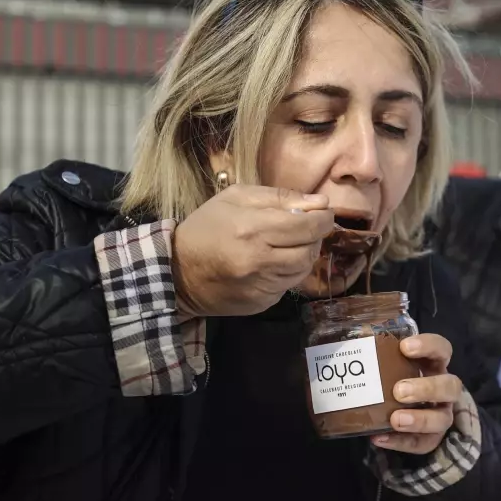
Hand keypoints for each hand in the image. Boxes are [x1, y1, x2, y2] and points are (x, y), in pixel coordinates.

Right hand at [171, 185, 333, 316]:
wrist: (177, 272)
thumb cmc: (206, 227)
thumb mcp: (236, 198)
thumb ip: (280, 197)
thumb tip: (320, 204)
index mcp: (252, 229)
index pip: (307, 227)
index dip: (322, 219)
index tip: (322, 214)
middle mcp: (259, 260)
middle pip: (309, 250)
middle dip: (315, 238)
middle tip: (306, 229)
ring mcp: (261, 286)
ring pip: (302, 270)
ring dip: (303, 256)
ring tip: (287, 245)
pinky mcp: (261, 303)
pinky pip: (288, 286)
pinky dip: (287, 273)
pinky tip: (272, 263)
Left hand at [372, 333, 462, 454]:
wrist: (404, 411)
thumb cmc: (395, 378)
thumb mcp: (390, 362)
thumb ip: (377, 351)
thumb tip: (348, 335)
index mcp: (434, 365)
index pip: (442, 349)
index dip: (428, 346)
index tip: (405, 347)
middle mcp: (443, 389)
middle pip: (450, 386)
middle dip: (426, 388)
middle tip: (399, 390)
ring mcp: (440, 415)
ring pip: (442, 419)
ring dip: (419, 419)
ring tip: (395, 419)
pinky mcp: (431, 438)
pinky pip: (422, 444)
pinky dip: (401, 443)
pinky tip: (379, 438)